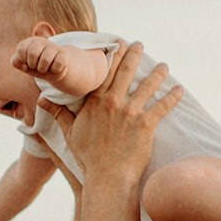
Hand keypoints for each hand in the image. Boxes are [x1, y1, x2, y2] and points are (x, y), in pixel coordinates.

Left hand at [13, 36, 70, 82]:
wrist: (54, 70)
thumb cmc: (36, 66)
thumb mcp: (24, 65)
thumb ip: (16, 62)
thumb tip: (22, 64)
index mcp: (30, 41)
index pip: (21, 49)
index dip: (23, 60)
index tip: (27, 62)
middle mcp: (42, 41)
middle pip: (32, 53)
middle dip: (32, 64)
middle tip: (36, 66)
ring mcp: (54, 46)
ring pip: (45, 60)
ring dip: (43, 69)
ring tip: (44, 68)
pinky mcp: (64, 53)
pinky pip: (57, 65)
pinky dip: (54, 70)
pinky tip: (55, 67)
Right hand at [37, 42, 180, 184]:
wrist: (107, 176)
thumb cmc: (89, 156)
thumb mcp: (70, 133)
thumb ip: (57, 114)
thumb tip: (40, 100)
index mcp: (96, 102)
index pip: (105, 72)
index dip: (113, 56)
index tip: (118, 44)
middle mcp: (114, 103)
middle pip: (126, 72)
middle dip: (134, 55)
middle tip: (140, 45)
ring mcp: (131, 113)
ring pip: (147, 86)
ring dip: (157, 74)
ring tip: (164, 66)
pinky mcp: (146, 125)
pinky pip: (162, 106)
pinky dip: (172, 97)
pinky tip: (179, 90)